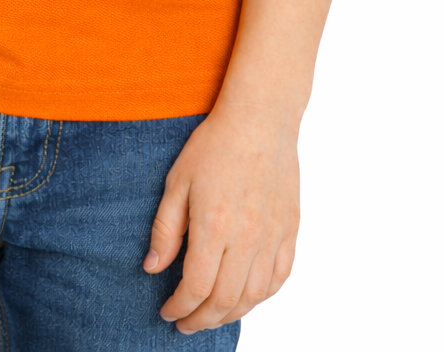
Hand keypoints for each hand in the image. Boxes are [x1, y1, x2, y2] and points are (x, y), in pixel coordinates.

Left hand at [143, 104, 298, 332]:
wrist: (260, 119)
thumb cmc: (214, 145)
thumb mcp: (177, 182)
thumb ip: (165, 229)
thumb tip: (152, 267)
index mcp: (215, 225)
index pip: (196, 287)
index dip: (179, 307)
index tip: (167, 311)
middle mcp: (248, 237)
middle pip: (225, 301)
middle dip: (201, 320)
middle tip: (186, 323)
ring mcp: (273, 236)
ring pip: (254, 296)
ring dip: (230, 314)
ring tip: (211, 314)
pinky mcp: (290, 230)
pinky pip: (280, 278)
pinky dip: (261, 296)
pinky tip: (245, 297)